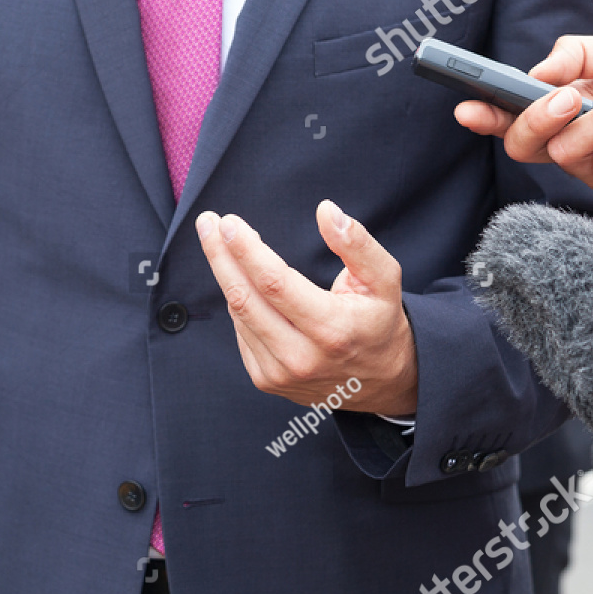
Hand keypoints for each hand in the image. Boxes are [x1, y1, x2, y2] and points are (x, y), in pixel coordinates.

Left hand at [195, 201, 416, 416]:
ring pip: (238, 314)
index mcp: (331, 329)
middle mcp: (301, 357)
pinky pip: (240, 332)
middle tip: (208, 222)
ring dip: (226, 274)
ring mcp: (280, 374)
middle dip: (220, 255)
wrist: (381, 382)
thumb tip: (325, 210)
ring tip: (223, 243)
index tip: (229, 222)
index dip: (246, 250)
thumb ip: (357, 243)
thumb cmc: (379, 321)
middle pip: (244, 298)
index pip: (274, 283)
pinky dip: (239, 302)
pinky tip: (244, 282)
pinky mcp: (266, 381)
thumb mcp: (384, 279)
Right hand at [453, 33, 592, 204]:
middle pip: (522, 145)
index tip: (468, 107)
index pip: (511, 116)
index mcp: (563, 107)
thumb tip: (538, 73)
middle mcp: (571, 140)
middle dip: (538, 119)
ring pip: (564, 154)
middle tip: (566, 99)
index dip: (485, 115)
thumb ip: (576, 55)